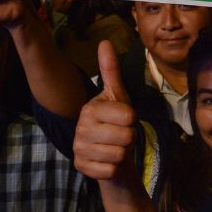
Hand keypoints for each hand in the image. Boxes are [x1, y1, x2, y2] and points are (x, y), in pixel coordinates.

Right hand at [74, 41, 138, 184]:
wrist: (109, 154)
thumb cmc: (116, 122)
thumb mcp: (118, 96)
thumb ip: (111, 71)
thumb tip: (104, 42)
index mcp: (90, 108)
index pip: (128, 116)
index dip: (132, 120)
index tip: (123, 119)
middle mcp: (80, 127)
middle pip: (126, 136)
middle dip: (129, 138)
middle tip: (120, 136)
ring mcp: (79, 148)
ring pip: (119, 154)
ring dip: (122, 153)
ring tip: (114, 147)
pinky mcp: (81, 167)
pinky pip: (110, 170)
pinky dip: (114, 168)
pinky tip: (107, 162)